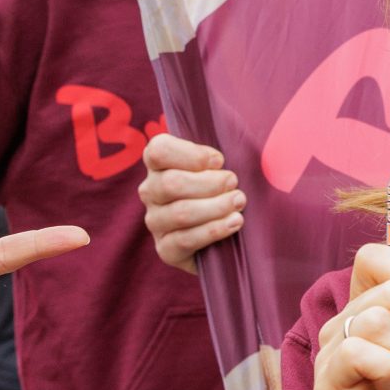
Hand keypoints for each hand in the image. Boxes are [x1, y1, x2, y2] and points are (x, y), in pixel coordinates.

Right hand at [139, 132, 243, 273]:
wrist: (231, 235)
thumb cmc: (227, 188)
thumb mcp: (225, 164)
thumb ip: (226, 148)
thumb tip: (239, 139)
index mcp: (159, 164)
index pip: (158, 151)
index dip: (190, 154)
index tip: (219, 160)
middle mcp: (151, 191)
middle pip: (171, 183)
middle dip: (210, 183)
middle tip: (234, 183)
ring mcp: (156, 222)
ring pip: (180, 212)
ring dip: (216, 206)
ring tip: (239, 203)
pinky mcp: (166, 250)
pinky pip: (185, 240)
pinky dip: (214, 230)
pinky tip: (234, 223)